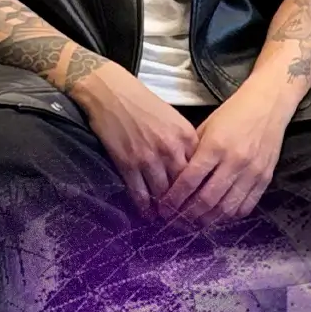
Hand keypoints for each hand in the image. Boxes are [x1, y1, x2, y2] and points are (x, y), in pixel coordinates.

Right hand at [70, 64, 198, 217]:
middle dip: (183, 205)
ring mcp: (148, 158)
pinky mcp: (127, 163)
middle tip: (184, 219)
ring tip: (165, 218)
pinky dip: (144, 207)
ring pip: (162, 194)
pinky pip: (139, 193)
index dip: (199, 190)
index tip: (198, 203)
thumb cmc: (142, 102)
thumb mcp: (173, 118)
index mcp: (185, 136)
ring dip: (164, 210)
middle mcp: (170, 149)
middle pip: (183, 187)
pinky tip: (146, 213)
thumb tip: (191, 168)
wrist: (111, 92)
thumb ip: (184, 142)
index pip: (199, 171)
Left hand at [159, 80, 292, 225]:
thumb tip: (175, 177)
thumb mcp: (207, 126)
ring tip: (194, 223)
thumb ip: (193, 152)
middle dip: (188, 215)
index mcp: (215, 145)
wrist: (268, 105)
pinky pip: (245, 206)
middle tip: (176, 221)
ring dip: (207, 220)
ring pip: (226, 208)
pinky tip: (218, 216)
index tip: (164, 207)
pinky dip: (230, 216)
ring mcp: (252, 172)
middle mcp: (234, 161)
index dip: (175, 198)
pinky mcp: (265, 179)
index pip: (190, 180)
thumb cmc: (234, 113)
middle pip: (207, 199)